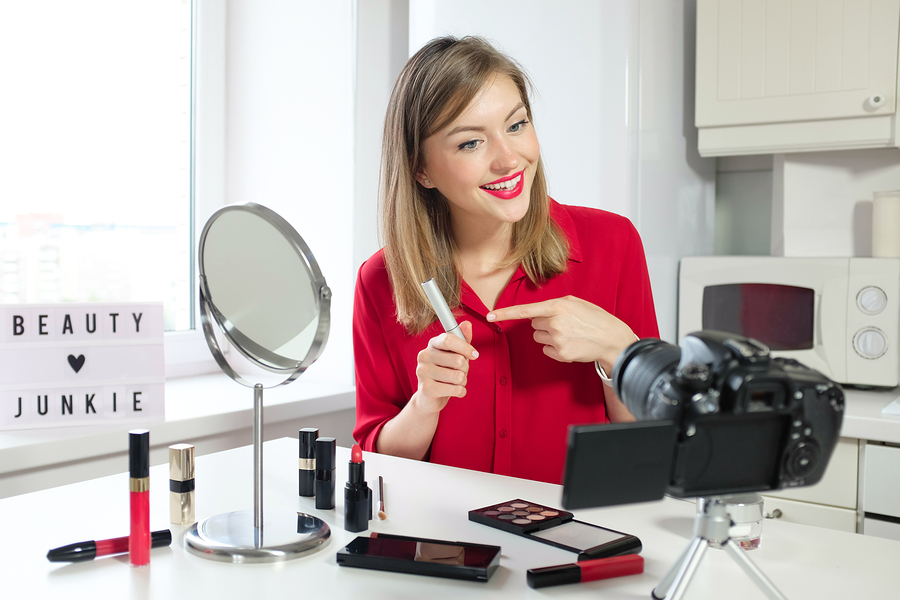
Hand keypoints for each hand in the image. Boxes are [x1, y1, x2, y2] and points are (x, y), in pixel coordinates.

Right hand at [411, 321, 477, 414]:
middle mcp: (424, 356)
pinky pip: (456, 389)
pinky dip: (461, 391)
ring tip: (455, 382)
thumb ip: (462, 340)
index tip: (475, 355)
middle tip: (461, 372)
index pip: (448, 340)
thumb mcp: (454, 355)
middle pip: (457, 359)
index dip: (465, 347)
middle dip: (465, 368)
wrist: (429, 397)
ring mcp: (423, 372)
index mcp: (432, 345)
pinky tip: (453, 391)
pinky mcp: (427, 389)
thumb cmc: (444, 372)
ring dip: (463, 381)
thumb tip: (467, 324)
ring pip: (458, 376)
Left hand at [487, 296, 634, 370]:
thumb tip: (538, 313)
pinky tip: (569, 343)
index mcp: (557, 306)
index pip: (525, 310)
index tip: (489, 316)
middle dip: (544, 323)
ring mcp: (557, 339)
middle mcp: (554, 322)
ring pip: (538, 337)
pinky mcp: (560, 353)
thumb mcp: (576, 303)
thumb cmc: (594, 319)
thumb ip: (555, 305)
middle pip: (533, 324)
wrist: (611, 339)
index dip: (505, 313)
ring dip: (548, 335)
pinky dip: (554, 347)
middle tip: (563, 324)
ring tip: (568, 334)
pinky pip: (546, 349)